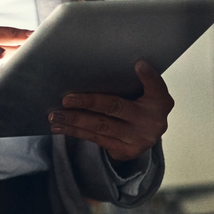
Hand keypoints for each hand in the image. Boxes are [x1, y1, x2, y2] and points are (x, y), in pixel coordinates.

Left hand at [48, 60, 173, 161]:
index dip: (149, 77)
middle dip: (88, 103)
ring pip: (101, 127)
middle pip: (115, 107)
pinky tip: (60, 126)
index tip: (139, 64)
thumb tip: (111, 63)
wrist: (146, 136)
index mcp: (159, 101)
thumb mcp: (146, 92)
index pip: (156, 86)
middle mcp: (152, 121)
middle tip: (65, 100)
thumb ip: (135, 80)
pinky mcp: (125, 151)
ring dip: (74, 120)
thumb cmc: (140, 105)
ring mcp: (138, 139)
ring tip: (54, 115)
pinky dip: (75, 131)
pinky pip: (95, 139)